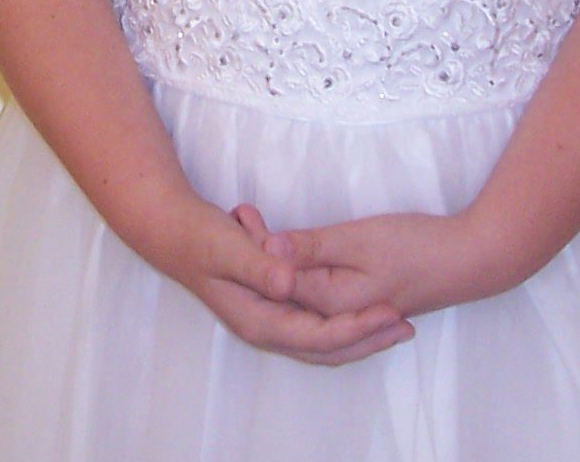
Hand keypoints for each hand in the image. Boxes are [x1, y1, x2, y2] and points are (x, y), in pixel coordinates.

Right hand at [148, 198, 414, 366]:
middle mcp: (265, 328)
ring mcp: (268, 319)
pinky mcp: (271, 305)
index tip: (392, 313)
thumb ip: (259, 266)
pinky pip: (315, 325)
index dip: (358, 328)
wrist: (172, 231)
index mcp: (258, 320)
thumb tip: (287, 284)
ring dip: (359, 333)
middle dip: (367, 340)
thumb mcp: (229, 247)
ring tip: (396, 322)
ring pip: (323, 340)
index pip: (318, 336)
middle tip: (407, 325)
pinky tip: (364, 307)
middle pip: (326, 348)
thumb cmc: (199, 237)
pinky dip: (342, 321)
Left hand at [236, 204, 494, 322]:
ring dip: (276, 266)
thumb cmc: (418, 246)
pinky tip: (291, 256)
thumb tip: (265, 249)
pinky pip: (317, 295)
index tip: (237, 211)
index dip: (252, 245)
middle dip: (259, 257)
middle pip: (282, 291)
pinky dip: (298, 273)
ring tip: (255, 228)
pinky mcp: (362, 304)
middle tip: (241, 215)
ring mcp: (350, 313)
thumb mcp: (359, 239)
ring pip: (298, 295)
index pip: (276, 278)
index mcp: (329, 304)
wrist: (471, 260)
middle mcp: (335, 316)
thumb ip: (311, 247)